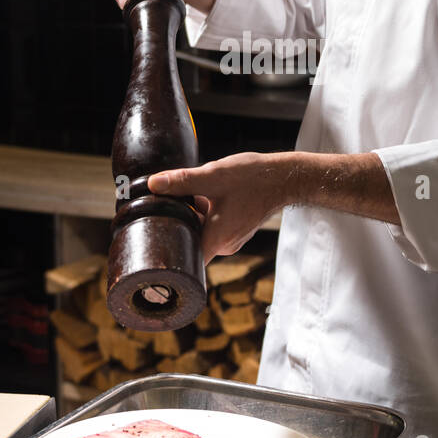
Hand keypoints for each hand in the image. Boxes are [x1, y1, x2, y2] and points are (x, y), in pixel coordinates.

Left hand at [148, 153, 289, 263]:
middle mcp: (225, 245)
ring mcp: (233, 239)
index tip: (158, 239)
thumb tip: (153, 183)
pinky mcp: (237, 230)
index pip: (185, 260)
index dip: (169, 252)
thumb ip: (181, 181)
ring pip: (202, 230)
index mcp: (217, 240)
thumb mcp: (212, 177)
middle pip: (191, 240)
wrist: (284, 178)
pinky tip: (212, 194)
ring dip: (195, 214)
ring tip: (199, 193)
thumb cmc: (253, 179)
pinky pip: (214, 225)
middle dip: (181, 221)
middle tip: (177, 201)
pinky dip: (207, 212)